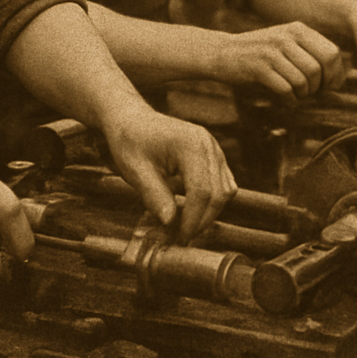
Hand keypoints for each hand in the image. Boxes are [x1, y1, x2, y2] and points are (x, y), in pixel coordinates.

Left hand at [102, 105, 236, 242]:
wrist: (131, 119)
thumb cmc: (130, 141)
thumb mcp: (135, 170)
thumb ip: (154, 195)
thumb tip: (170, 222)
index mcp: (190, 144)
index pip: (201, 190)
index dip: (193, 219)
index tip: (178, 238)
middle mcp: (207, 144)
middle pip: (218, 193)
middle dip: (202, 220)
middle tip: (180, 237)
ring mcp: (213, 148)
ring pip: (225, 190)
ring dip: (209, 212)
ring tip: (185, 225)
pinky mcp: (213, 155)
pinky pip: (224, 183)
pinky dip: (212, 201)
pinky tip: (191, 210)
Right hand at [213, 23, 345, 97]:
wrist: (222, 52)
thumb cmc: (260, 53)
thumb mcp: (286, 43)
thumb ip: (310, 54)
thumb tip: (338, 80)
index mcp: (298, 29)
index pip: (332, 53)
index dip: (335, 74)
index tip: (328, 86)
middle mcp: (287, 37)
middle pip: (319, 68)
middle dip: (320, 86)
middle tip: (312, 92)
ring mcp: (272, 51)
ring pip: (304, 80)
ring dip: (303, 94)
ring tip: (295, 94)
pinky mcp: (259, 67)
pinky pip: (286, 89)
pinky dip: (289, 100)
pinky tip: (285, 99)